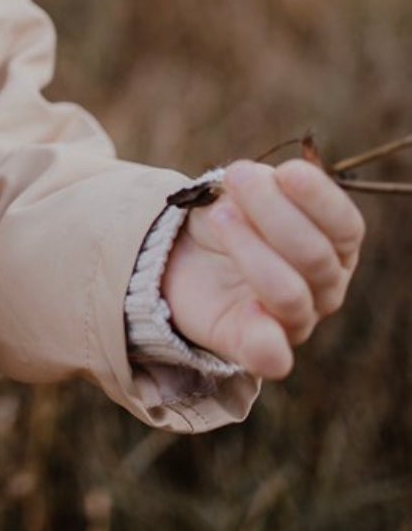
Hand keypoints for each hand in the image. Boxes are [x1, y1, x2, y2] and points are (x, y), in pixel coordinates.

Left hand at [160, 158, 364, 379]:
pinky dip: (264, 337)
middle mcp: (326, 287)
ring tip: (219, 214)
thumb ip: (262, 186)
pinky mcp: (258, 349)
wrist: (185, 256)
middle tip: (236, 178)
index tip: (284, 173)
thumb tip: (267, 181)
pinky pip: (273, 357)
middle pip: (314, 256)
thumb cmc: (231, 216)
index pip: (346, 227)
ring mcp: (296, 321)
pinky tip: (246, 308)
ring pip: (289, 294)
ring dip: (250, 248)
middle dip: (271, 212)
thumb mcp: (246, 191)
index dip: (320, 199)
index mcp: (336, 246)